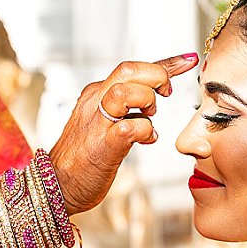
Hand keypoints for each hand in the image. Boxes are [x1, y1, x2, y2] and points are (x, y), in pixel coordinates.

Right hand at [50, 52, 198, 214]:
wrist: (56, 187)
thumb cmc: (83, 159)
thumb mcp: (104, 125)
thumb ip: (125, 113)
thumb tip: (150, 109)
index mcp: (95, 95)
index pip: (132, 69)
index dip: (166, 63)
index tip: (189, 60)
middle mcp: (94, 103)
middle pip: (127, 70)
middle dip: (156, 75)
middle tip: (166, 94)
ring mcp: (97, 124)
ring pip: (123, 92)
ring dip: (147, 100)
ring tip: (150, 117)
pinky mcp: (102, 147)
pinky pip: (128, 127)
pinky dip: (145, 130)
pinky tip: (148, 138)